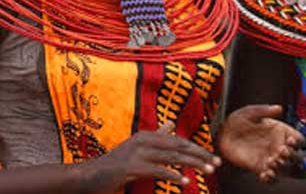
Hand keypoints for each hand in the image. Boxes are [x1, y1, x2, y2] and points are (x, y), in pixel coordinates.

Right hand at [77, 121, 219, 193]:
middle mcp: (144, 140)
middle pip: (179, 147)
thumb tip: (170, 124)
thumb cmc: (114, 164)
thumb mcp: (136, 146)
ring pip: (172, 157)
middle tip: (217, 164)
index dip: (197, 149)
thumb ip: (155, 136)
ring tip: (208, 171)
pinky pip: (158, 170)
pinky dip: (173, 175)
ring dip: (193, 164)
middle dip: (200, 155)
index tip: (213, 158)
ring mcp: (137, 153)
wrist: (88, 176)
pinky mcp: (131, 167)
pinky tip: (184, 182)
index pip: (179, 142)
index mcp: (148, 135)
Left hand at [218, 104, 304, 181]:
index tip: (290, 140)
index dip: (298, 141)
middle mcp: (277, 145)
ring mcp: (270, 157)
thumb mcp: (249, 112)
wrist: (222, 135)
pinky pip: (271, 177)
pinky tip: (264, 174)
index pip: (298, 139)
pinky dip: (270, 178)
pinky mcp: (260, 167)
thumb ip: (264, 110)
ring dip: (281, 166)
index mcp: (280, 131)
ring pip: (285, 167)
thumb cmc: (237, 121)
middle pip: (295, 155)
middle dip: (291, 155)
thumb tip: (278, 108)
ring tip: (270, 161)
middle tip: (280, 151)